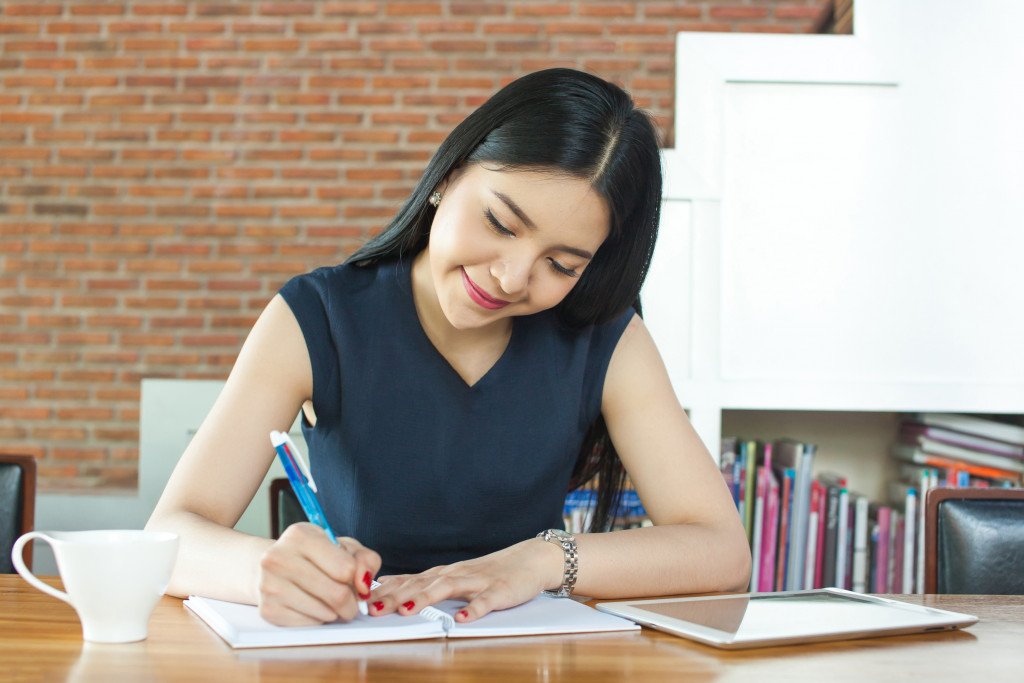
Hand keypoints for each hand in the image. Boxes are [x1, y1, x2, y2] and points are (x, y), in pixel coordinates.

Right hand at [257, 523, 380, 625]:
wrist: (274, 567)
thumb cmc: (315, 556)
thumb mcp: (344, 547)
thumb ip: (365, 560)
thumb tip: (364, 584)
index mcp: (300, 535)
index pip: (346, 568)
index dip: (356, 577)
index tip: (351, 577)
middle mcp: (279, 558)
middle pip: (336, 594)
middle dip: (351, 602)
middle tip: (351, 601)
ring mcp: (269, 585)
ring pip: (325, 612)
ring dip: (335, 612)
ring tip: (329, 600)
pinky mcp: (268, 610)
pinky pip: (309, 623)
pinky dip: (318, 618)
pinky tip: (312, 605)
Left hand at [368, 538, 562, 621]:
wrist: (531, 560)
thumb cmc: (490, 572)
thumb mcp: (454, 576)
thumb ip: (424, 583)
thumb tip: (386, 587)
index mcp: (444, 573)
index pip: (409, 580)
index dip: (384, 590)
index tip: (359, 600)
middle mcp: (457, 574)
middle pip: (422, 584)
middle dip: (395, 596)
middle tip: (372, 609)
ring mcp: (478, 581)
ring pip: (448, 587)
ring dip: (425, 597)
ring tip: (406, 609)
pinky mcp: (500, 591)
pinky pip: (486, 601)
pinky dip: (473, 609)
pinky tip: (462, 619)